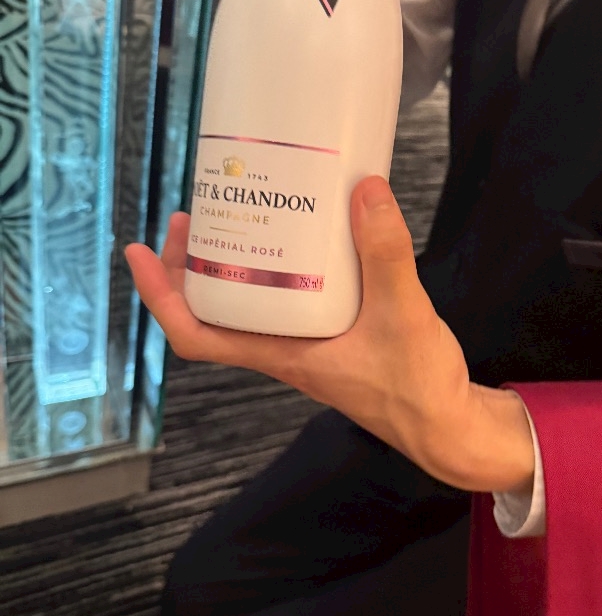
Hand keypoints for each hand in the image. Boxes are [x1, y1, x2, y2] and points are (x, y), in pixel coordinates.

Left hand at [126, 177, 533, 492]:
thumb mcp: (402, 316)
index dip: (160, 296)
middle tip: (192, 217)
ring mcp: (307, 344)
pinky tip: (299, 240)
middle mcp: (284, 349)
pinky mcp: (332, 336)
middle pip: (214, 312)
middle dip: (190, 267)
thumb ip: (385, 254)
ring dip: (231, 266)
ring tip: (235, 219)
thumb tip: (365, 190)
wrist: (448, 425)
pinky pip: (287, 300)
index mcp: (282, 354)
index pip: (196, 336)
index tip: (139, 252)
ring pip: (249, 305)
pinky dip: (278, 268)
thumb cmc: (417, 387)